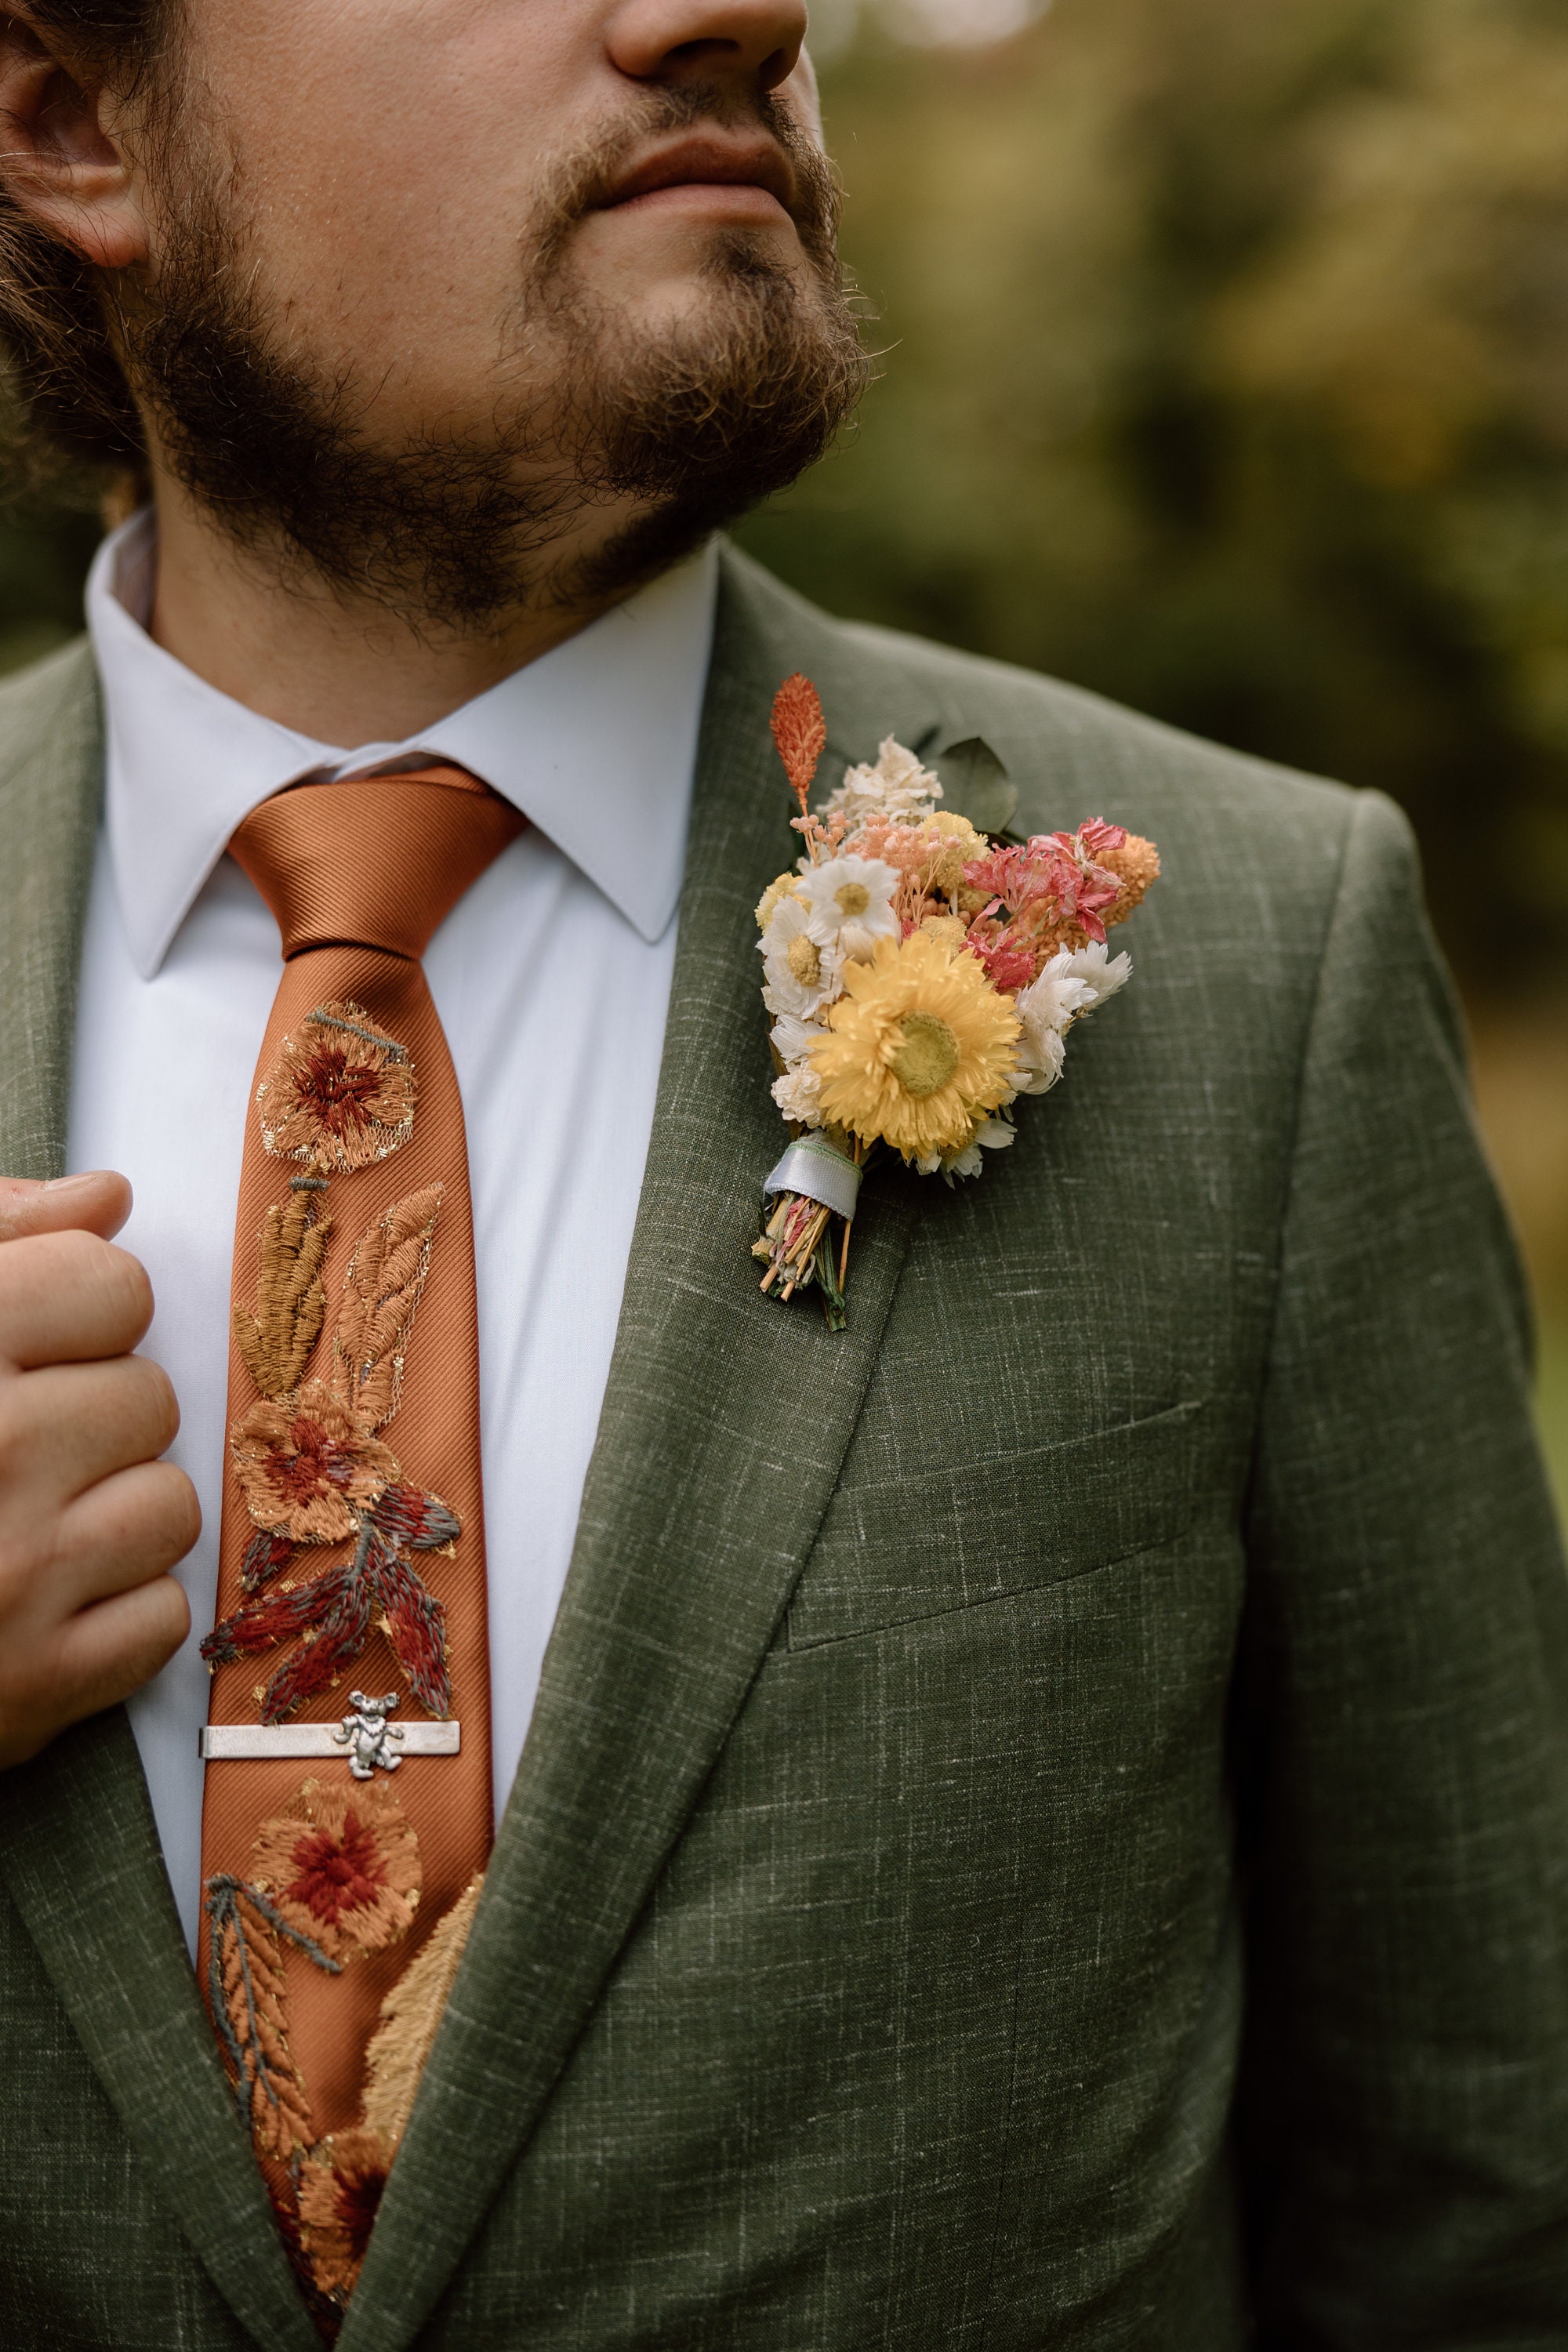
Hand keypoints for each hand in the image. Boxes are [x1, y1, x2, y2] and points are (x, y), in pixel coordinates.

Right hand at [0, 1173, 197, 1769]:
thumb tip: (107, 1197)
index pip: (114, 1286)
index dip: (81, 1316)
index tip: (28, 1351)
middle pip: (150, 1396)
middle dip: (94, 1422)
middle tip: (9, 1457)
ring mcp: (13, 1578)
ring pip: (171, 1503)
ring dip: (113, 1518)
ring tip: (23, 1530)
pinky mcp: (35, 1685)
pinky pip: (164, 1616)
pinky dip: (113, 1619)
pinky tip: (36, 1607)